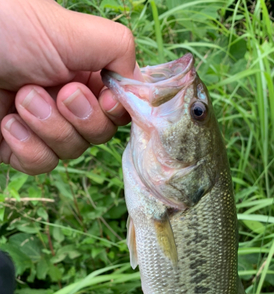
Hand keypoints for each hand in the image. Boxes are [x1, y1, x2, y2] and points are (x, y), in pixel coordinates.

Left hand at [0, 0, 138, 174]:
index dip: (118, 110)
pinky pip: (41, 164)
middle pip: (99, 133)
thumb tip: (139, 84)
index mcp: (82, 68)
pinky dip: (27, 147)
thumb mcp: (67, 28)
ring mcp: (41, 125)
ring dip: (49, 128)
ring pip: (72, 152)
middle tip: (57, 92)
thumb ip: (116, 48)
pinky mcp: (16, 147)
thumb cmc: (4, 28)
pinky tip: (7, 123)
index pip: (119, 104)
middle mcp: (65, 98)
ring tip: (22, 98)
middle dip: (81, 118)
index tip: (106, 99)